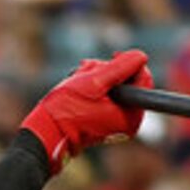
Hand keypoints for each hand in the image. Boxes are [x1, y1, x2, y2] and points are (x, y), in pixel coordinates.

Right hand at [23, 51, 150, 173]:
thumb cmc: (67, 111)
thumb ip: (121, 66)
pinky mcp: (102, 121)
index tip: (109, 60)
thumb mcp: (95, 81)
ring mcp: (114, 122)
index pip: (143, 77)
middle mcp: (127, 122)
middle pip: (127, 81)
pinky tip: (77, 90)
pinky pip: (103, 96)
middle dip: (107, 72)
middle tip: (87, 74)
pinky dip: (91, 88)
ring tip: (78, 82)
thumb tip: (140, 56)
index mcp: (131, 116)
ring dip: (95, 78)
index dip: (127, 63)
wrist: (46, 133)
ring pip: (113, 86)